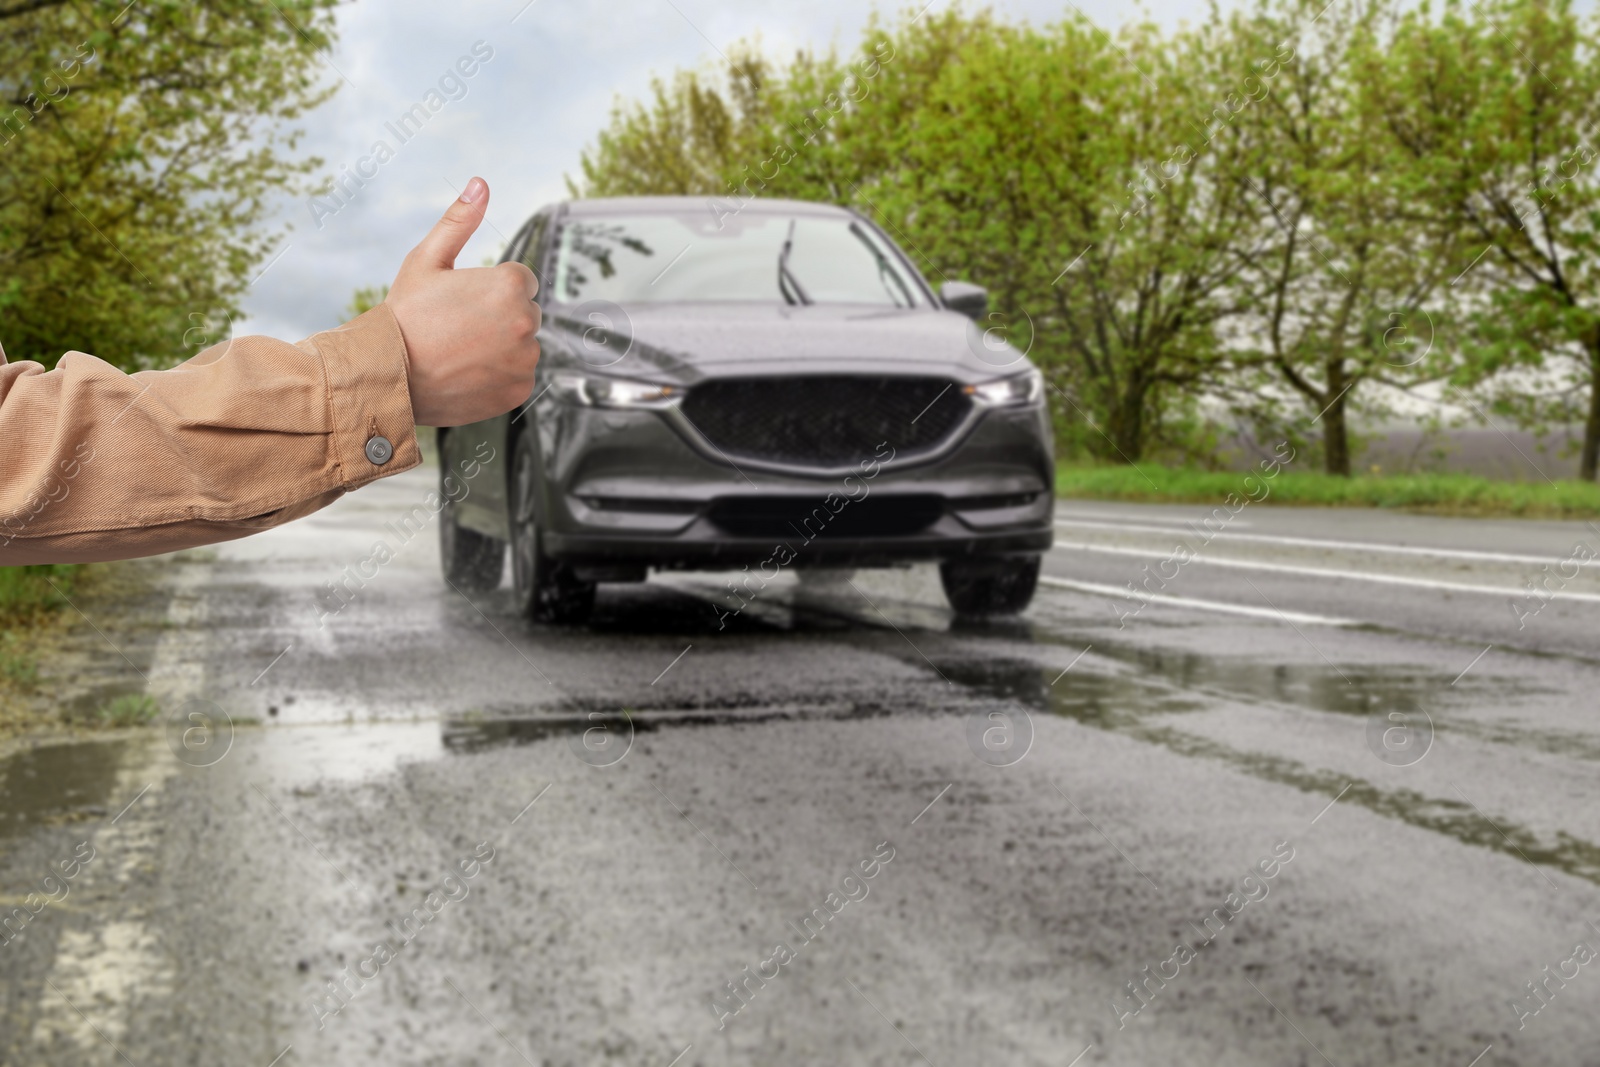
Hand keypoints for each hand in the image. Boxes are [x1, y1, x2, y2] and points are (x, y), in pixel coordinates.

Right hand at [387, 177, 539, 426]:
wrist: (388, 375)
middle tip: (458, 327)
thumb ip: (459, 221)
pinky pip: (518, 376)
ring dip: (501, 347)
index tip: (464, 302)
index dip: (491, 289)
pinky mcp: (519, 389)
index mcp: (510, 284)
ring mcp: (525, 359)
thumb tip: (481, 184)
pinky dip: (500, 376)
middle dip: (500, 317)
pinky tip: (468, 372)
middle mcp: (526, 322)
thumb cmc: (405, 316)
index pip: (521, 280)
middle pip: (525, 313)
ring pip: (523, 346)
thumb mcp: (427, 259)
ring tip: (460, 352)